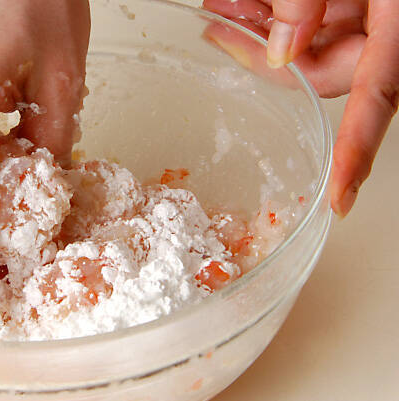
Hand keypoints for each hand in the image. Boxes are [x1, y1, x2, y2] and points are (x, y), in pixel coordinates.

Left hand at [203, 0, 398, 216]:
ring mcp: (373, 15)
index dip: (355, 153)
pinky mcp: (361, 1)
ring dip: (268, 34)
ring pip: (319, 46)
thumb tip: (282, 49)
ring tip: (226, 7)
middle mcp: (388, 29)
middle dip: (269, 61)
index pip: (376, 100)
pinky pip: (323, 21)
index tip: (339, 200)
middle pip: (329, 73)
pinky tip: (249, 3)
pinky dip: (287, 15)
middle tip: (222, 33)